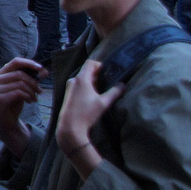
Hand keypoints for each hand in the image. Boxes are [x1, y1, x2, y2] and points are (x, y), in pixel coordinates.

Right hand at [0, 57, 44, 156]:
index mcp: (2, 73)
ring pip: (20, 83)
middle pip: (20, 73)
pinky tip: (30, 101)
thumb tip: (44, 72)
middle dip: (33, 82)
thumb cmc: (14, 101)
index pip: (16, 61)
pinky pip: (18, 93)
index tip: (41, 69)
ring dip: (32, 91)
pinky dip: (28, 96)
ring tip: (35, 98)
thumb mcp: (23, 88)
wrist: (5, 119)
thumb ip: (32, 79)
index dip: (29, 63)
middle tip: (40, 91)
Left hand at [56, 59, 122, 176]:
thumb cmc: (87, 113)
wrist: (70, 126)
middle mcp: (73, 80)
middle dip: (97, 75)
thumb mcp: (104, 103)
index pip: (90, 63)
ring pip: (83, 78)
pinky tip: (93, 97)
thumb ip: (114, 92)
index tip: (108, 73)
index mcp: (81, 78)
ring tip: (101, 91)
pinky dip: (86, 87)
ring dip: (92, 81)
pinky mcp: (68, 94)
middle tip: (107, 82)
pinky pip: (78, 85)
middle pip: (87, 71)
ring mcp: (69, 87)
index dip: (100, 65)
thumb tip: (122, 85)